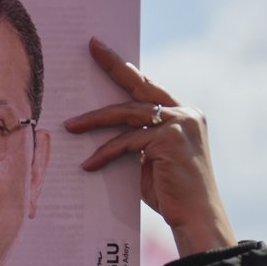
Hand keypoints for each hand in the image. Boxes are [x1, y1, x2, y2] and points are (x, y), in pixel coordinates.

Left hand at [64, 38, 235, 258]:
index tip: (102, 49)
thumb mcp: (151, 160)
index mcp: (184, 115)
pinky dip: (106, 153)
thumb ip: (137, 140)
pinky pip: (127, 142)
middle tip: (91, 48)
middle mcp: (186, 113)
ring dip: (95, 120)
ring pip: (128, 114)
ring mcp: (181, 123)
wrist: (196, 218)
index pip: (150, 87)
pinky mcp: (170, 139)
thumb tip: (106, 131)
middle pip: (141, 86)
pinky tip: (89, 164)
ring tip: (70, 126)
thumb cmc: (172, 194)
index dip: (126, 69)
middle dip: (113, 65)